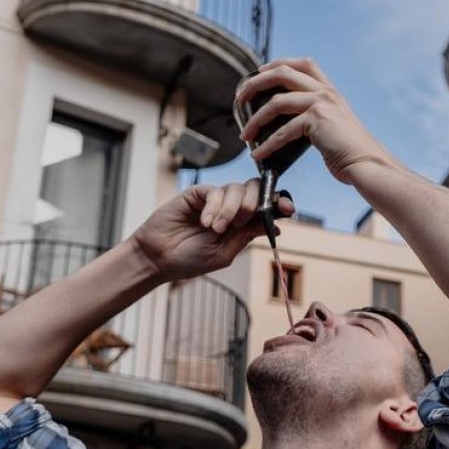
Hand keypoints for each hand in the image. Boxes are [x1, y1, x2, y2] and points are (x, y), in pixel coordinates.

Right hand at [130, 180, 294, 281]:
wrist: (159, 258)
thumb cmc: (190, 259)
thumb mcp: (225, 253)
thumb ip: (248, 236)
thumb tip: (278, 227)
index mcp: (242, 224)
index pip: (266, 206)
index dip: (279, 203)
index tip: (289, 209)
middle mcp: (231, 208)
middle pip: (255, 190)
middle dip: (254, 203)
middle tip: (239, 222)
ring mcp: (214, 199)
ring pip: (237, 189)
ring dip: (231, 209)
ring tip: (215, 229)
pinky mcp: (197, 194)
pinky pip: (215, 191)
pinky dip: (215, 207)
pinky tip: (206, 222)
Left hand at [236, 58, 395, 183]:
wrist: (367, 163)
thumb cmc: (349, 150)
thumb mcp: (334, 123)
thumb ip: (316, 113)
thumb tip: (291, 119)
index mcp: (329, 89)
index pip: (302, 63)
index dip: (278, 63)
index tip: (260, 71)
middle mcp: (325, 91)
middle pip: (282, 73)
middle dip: (255, 83)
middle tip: (239, 98)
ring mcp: (321, 103)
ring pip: (276, 102)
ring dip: (255, 119)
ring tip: (244, 134)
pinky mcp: (316, 120)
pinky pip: (282, 131)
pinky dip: (266, 144)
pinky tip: (258, 154)